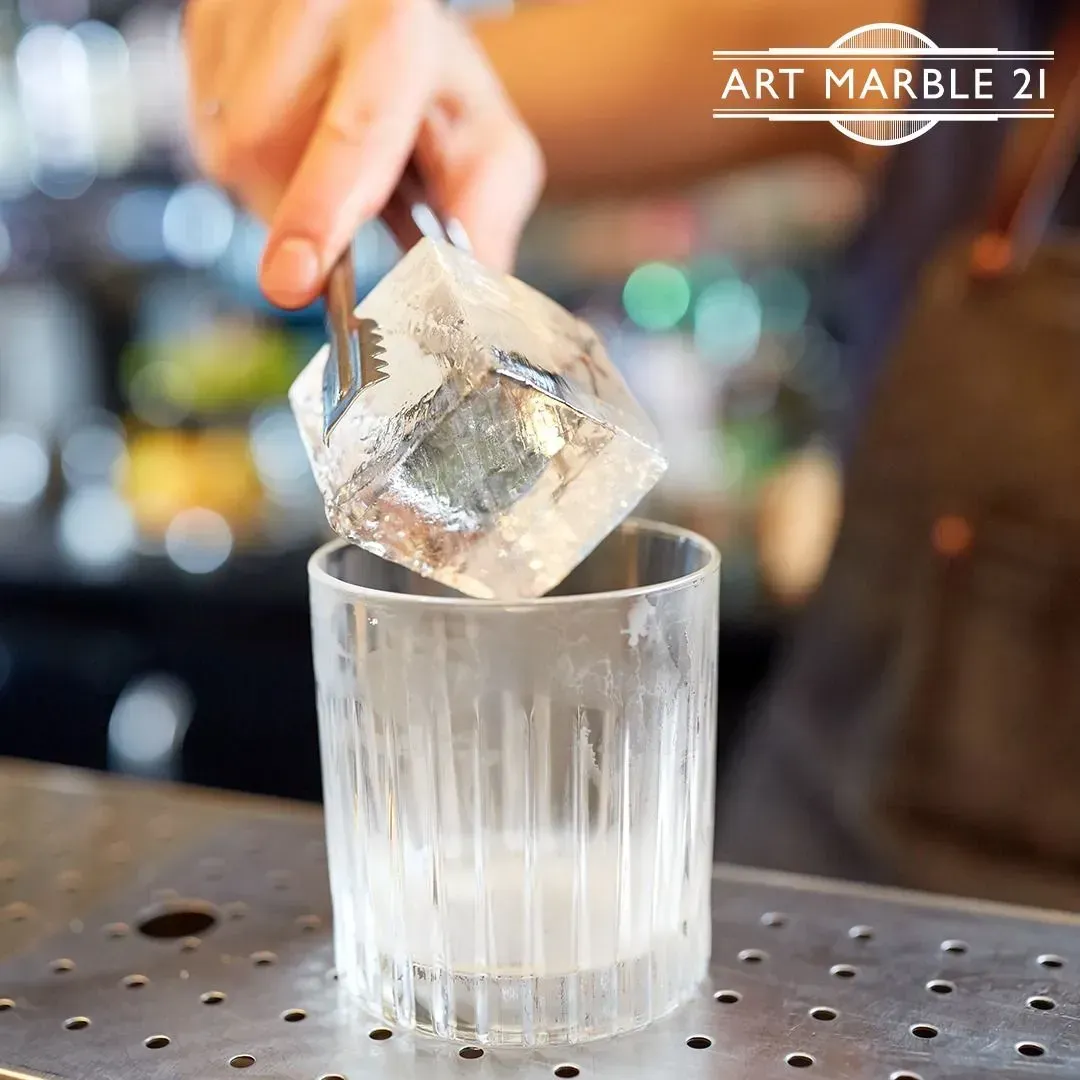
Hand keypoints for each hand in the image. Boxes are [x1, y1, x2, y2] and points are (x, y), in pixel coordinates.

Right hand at [184, 0, 543, 307]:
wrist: (379, 19)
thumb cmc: (431, 87)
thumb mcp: (482, 137)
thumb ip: (485, 207)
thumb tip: (478, 278)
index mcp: (398, 20)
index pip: (353, 129)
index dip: (319, 212)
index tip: (294, 279)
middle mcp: (316, 0)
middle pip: (266, 146)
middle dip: (300, 206)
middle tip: (344, 200)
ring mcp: (247, 2)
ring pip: (226, 146)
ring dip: (274, 187)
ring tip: (319, 158)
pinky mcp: (204, 18)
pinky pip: (204, 129)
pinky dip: (249, 159)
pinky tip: (289, 131)